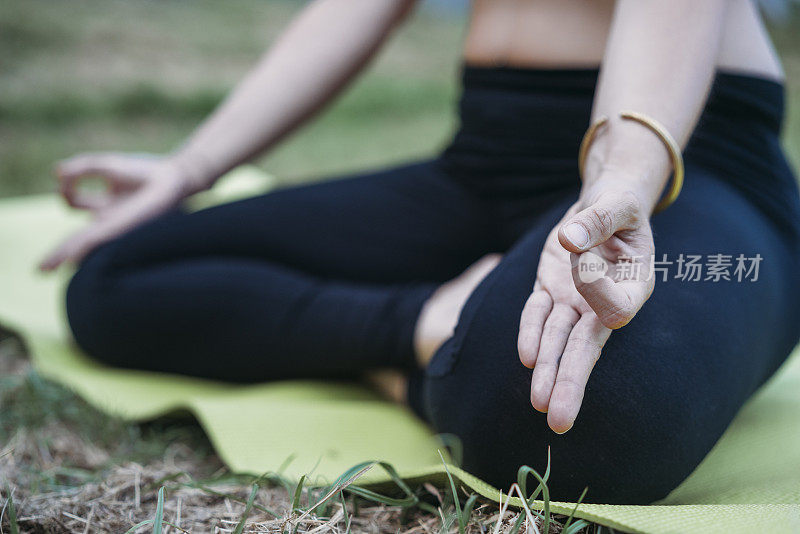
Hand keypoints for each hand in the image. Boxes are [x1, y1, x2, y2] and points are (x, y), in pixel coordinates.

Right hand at [39, 153, 199, 270]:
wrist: (173, 178)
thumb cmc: (144, 170)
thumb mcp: (106, 166)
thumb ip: (81, 167)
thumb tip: (57, 173)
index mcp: (104, 204)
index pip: (73, 202)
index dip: (64, 189)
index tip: (66, 177)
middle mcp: (108, 219)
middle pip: (75, 238)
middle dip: (57, 253)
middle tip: (40, 269)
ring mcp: (116, 227)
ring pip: (84, 244)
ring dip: (65, 256)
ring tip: (46, 270)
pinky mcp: (124, 230)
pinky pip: (98, 240)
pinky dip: (84, 249)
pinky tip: (72, 260)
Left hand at [517, 190, 654, 432]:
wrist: (603, 204)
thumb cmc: (620, 204)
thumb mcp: (617, 203)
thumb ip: (598, 219)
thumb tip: (570, 239)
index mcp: (635, 285)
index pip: (615, 309)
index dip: (595, 294)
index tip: (581, 262)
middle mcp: (605, 302)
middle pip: (586, 347)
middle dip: (571, 382)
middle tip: (559, 421)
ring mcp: (576, 300)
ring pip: (559, 341)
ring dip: (548, 372)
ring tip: (540, 406)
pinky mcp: (551, 291)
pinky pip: (538, 315)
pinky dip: (530, 332)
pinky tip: (526, 359)